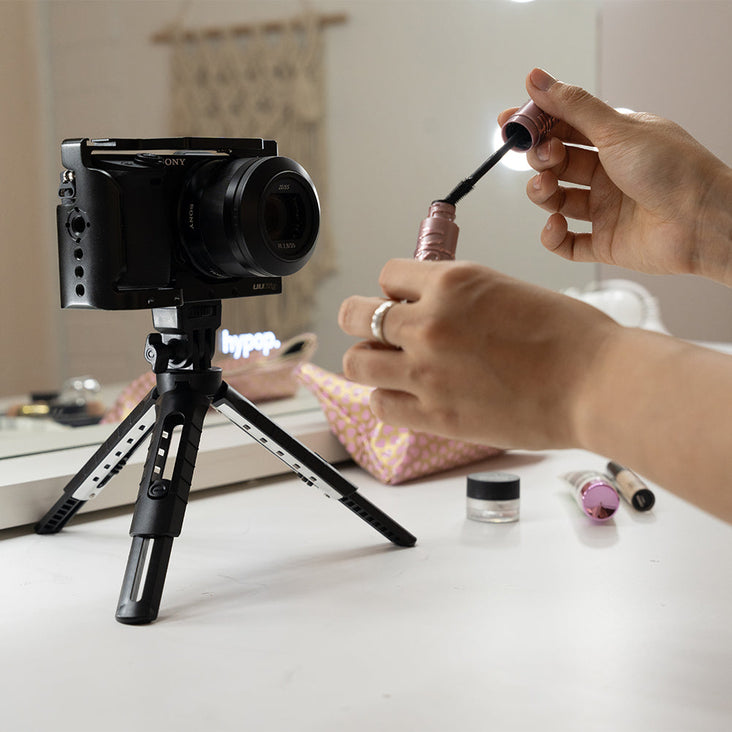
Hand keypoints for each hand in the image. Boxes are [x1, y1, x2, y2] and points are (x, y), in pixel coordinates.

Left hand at [338, 259, 618, 449]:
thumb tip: (428, 304)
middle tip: (378, 331)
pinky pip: (380, 405)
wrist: (598, 384)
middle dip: (363, 320)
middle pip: (355, 316)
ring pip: (357, 363)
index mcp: (451, 282)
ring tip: (388, 366)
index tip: (404, 302)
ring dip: (368, 361)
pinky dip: (388, 400)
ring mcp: (427, 372)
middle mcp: (429, 323)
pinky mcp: (435, 416)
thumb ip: (459, 297)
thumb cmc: (569, 336)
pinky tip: (407, 397)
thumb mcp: (507, 290)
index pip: (387, 275)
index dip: (395, 289)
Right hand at [499, 68, 731, 284]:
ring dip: (543, 193)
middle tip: (543, 156)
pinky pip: (567, 243)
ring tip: (547, 187)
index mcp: (616, 141)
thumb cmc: (672, 170)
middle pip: (558, 164)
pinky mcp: (605, 242)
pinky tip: (556, 225)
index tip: (510, 123)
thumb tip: (538, 79)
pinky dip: (554, 237)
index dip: (537, 125)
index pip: (566, 128)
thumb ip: (572, 107)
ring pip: (558, 201)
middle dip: (541, 159)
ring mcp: (606, 209)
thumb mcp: (617, 129)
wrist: (702, 221)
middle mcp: (609, 174)